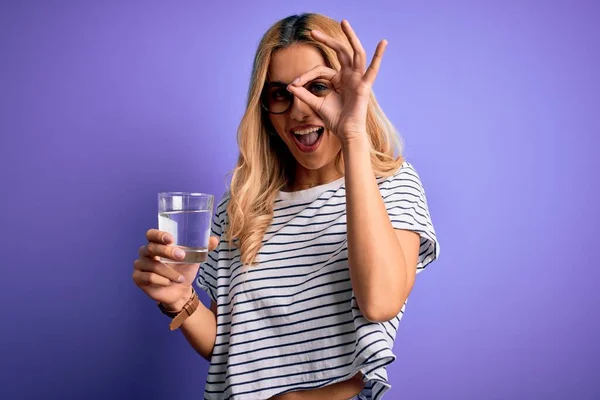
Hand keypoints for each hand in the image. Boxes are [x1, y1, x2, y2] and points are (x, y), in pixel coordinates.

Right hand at [132, 229, 218, 311]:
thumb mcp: (194, 258)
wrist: (180, 291)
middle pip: (151, 248)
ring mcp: (140, 265)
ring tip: (180, 278)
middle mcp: (146, 252)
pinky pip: (148, 277)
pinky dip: (161, 280)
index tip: (171, 239)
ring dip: (169, 272)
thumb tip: (215, 239)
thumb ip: (204, 247)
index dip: (158, 235)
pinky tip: (168, 283)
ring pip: (152, 265)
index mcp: (157, 244)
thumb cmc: (184, 270)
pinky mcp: (138, 278)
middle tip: (182, 256)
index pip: (151, 234)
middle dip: (167, 252)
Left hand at [287, 19, 386, 141]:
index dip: (306, 76)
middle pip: (339, 52)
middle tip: (312, 32)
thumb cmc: (334, 120)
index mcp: (338, 79)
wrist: (345, 133)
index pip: (321, 70)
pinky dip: (379, 56)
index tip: (295, 84)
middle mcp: (349, 76)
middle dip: (327, 40)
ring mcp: (357, 79)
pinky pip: (372, 70)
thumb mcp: (316, 104)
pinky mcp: (364, 86)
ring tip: (344, 23)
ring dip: (350, 37)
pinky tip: (383, 43)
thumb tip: (289, 86)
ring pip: (355, 53)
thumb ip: (304, 94)